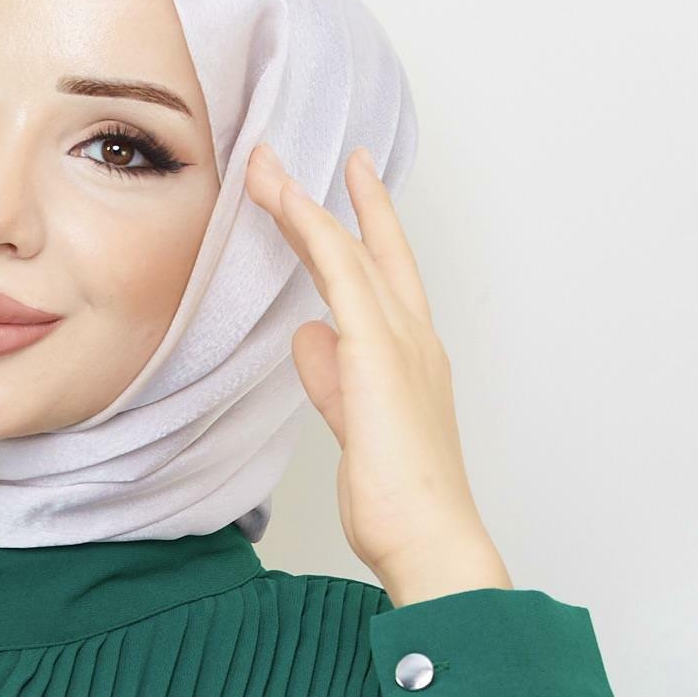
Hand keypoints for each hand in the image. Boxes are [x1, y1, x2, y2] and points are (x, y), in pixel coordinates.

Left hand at [245, 141, 511, 606]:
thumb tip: (309, 338)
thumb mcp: (352, 429)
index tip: (339, 197)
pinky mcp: (378, 352)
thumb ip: (332, 379)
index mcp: (411, 361)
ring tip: (267, 168)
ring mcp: (402, 342)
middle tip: (299, 159)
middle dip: (338, 202)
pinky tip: (286, 203)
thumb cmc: (400, 502)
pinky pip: (341, 273)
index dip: (361, 233)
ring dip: (306, 206)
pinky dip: (313, 232)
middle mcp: (414, 340)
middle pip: (372, 252)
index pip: (383, 282)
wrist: (430, 537)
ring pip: (349, 252)